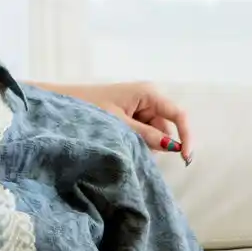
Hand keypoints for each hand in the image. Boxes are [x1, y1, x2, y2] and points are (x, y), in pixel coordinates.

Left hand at [69, 81, 192, 162]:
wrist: (65, 103)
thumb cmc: (90, 107)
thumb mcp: (119, 124)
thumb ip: (146, 135)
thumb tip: (172, 147)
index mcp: (148, 93)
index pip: (178, 115)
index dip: (186, 136)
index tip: (185, 157)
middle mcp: (148, 98)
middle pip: (166, 128)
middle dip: (157, 143)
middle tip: (134, 148)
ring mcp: (140, 107)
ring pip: (155, 134)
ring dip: (145, 144)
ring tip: (121, 142)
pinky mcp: (132, 116)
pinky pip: (144, 133)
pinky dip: (137, 142)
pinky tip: (121, 141)